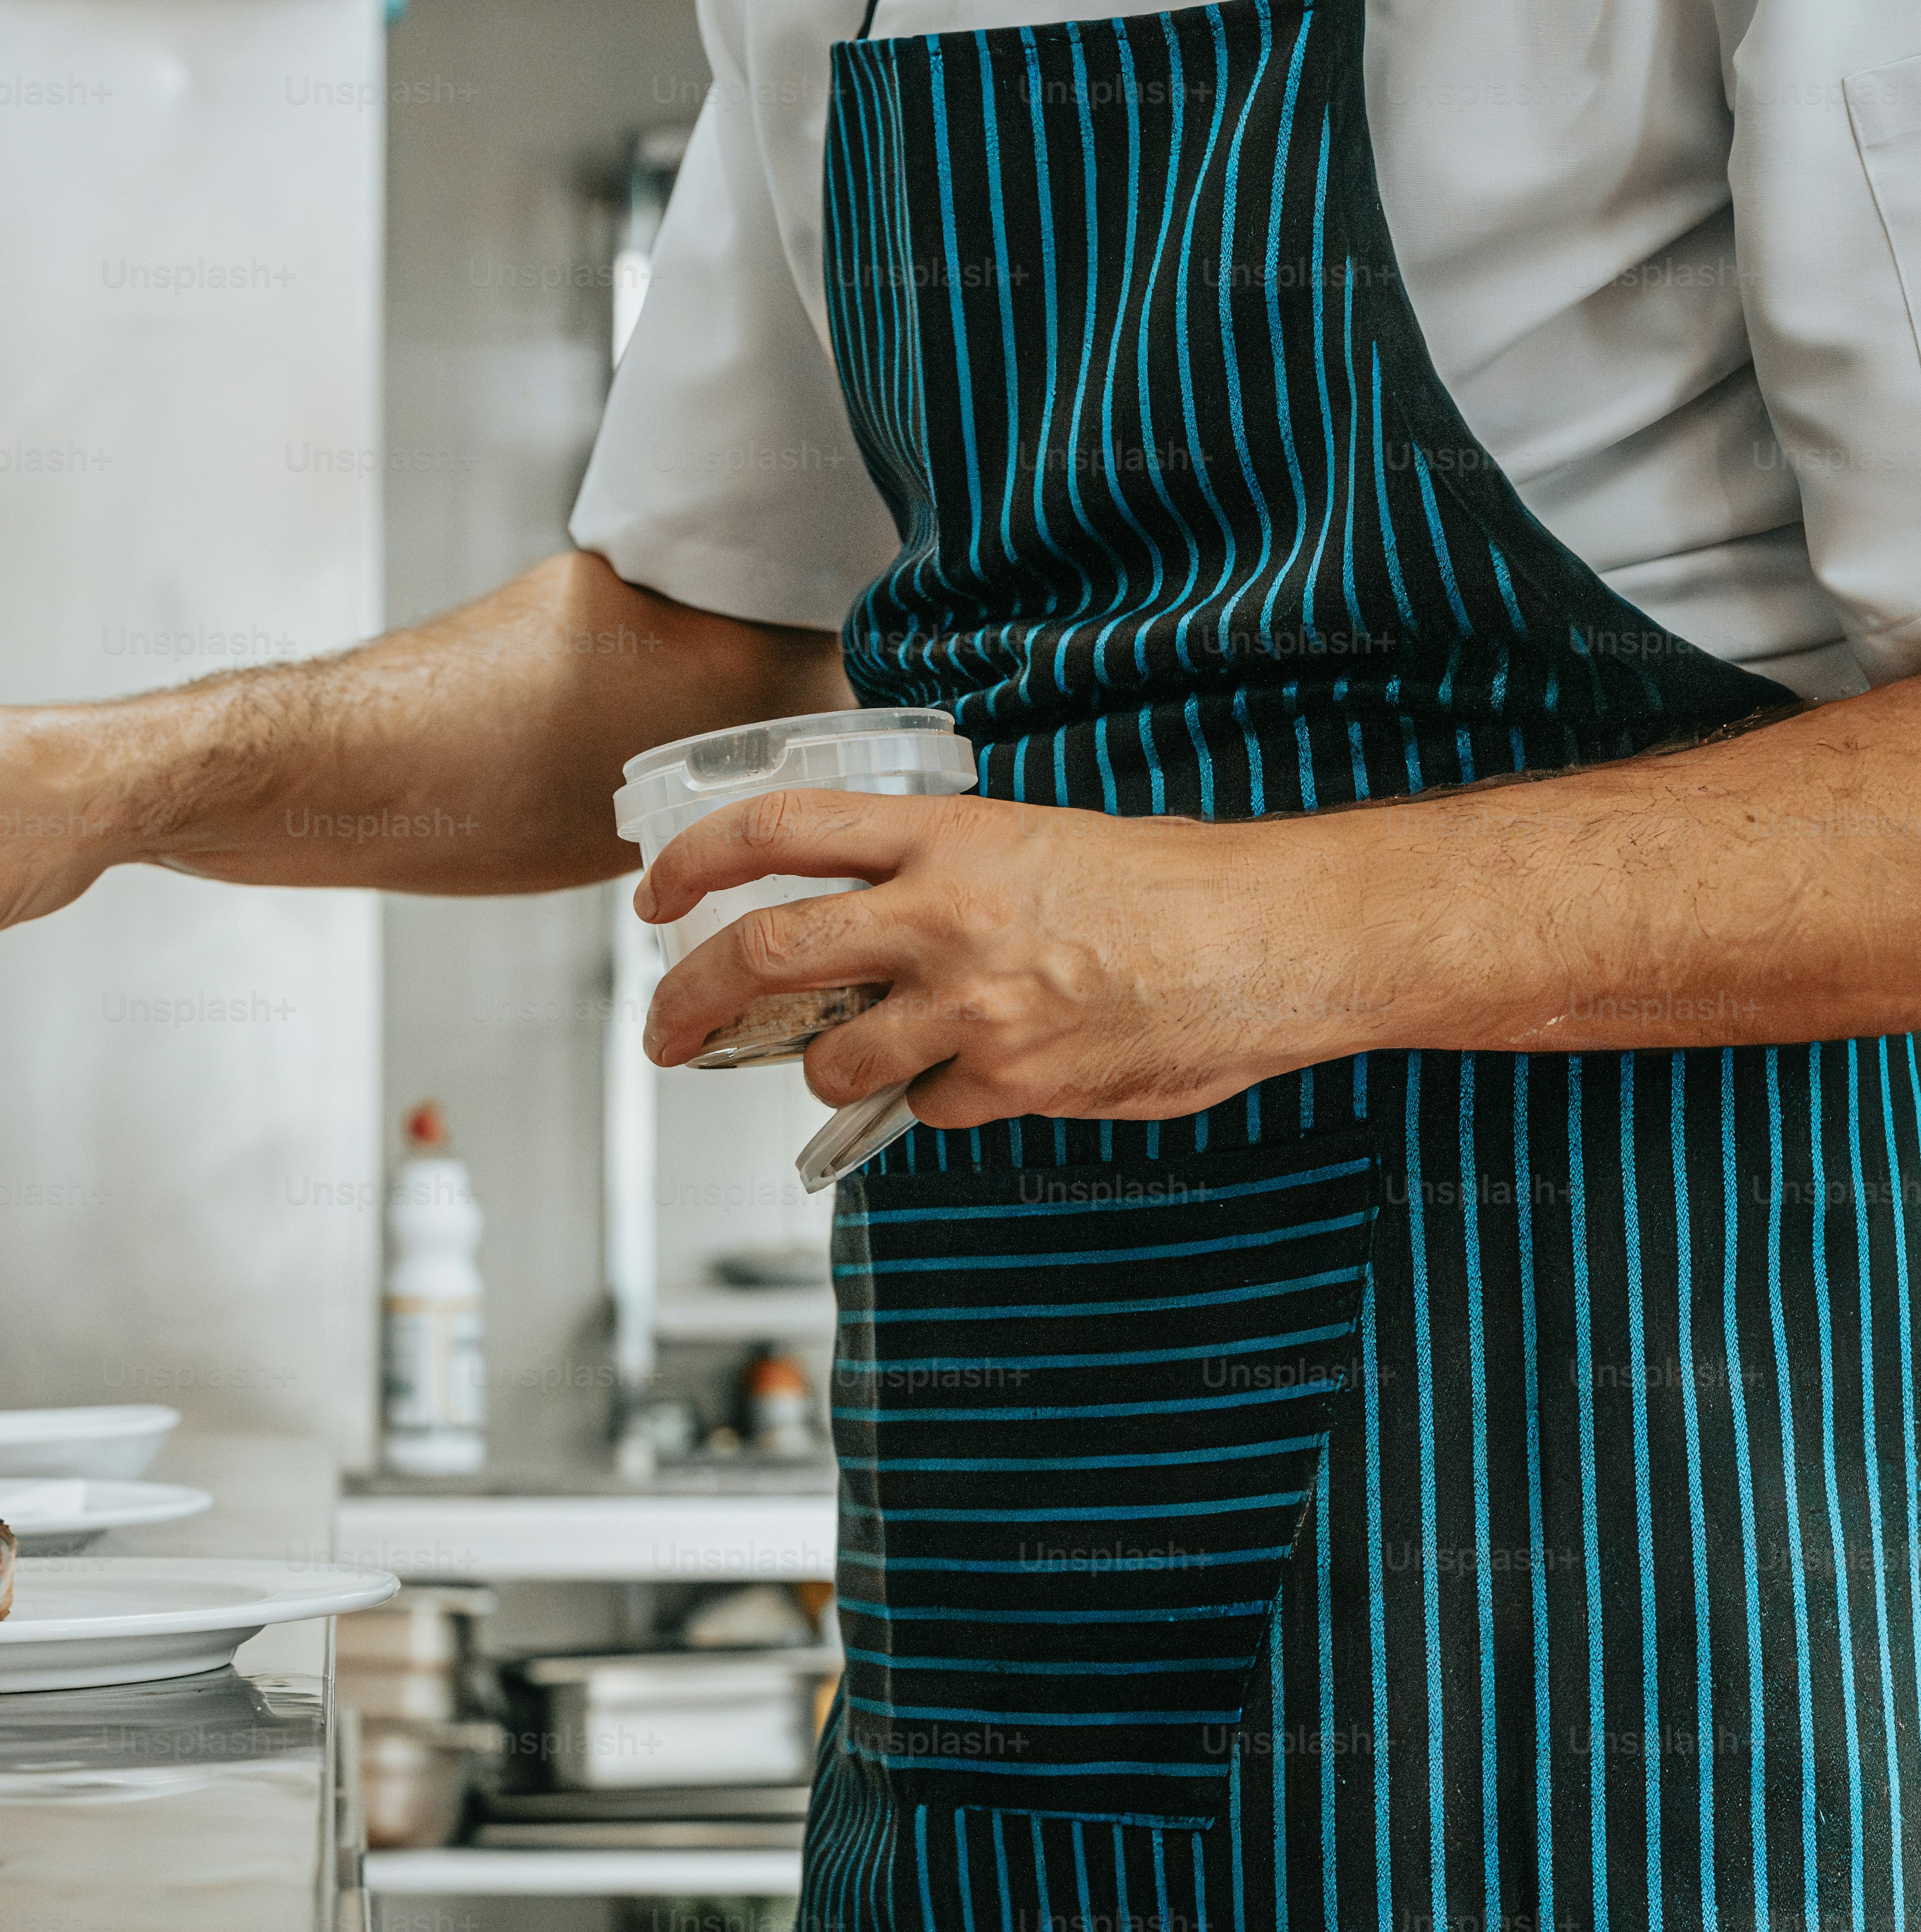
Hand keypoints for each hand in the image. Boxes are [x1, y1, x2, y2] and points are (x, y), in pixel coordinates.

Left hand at [634, 789, 1369, 1127]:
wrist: (1276, 939)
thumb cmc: (1172, 884)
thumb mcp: (1035, 841)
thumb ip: (939, 876)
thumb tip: (860, 923)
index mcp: (946, 834)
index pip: (777, 828)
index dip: (694, 860)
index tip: (655, 894)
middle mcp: (943, 915)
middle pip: (763, 955)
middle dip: (687, 1000)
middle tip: (663, 1032)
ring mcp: (973, 1005)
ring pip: (832, 1057)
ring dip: (824, 1067)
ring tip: (857, 1057)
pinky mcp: (1011, 1080)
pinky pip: (927, 1103)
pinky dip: (936, 1096)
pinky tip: (988, 1070)